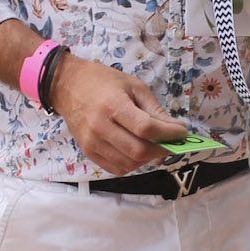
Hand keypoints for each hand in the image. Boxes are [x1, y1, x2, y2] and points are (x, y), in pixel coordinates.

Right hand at [50, 55, 183, 175]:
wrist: (68, 86)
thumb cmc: (103, 82)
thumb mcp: (134, 87)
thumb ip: (155, 110)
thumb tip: (176, 130)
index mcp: (113, 105)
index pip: (146, 128)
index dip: (168, 134)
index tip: (181, 132)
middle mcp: (100, 126)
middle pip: (138, 151)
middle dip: (161, 150)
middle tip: (170, 143)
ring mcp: (92, 142)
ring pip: (129, 164)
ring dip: (147, 159)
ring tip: (153, 145)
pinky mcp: (88, 152)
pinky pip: (116, 168)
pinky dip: (132, 164)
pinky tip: (136, 151)